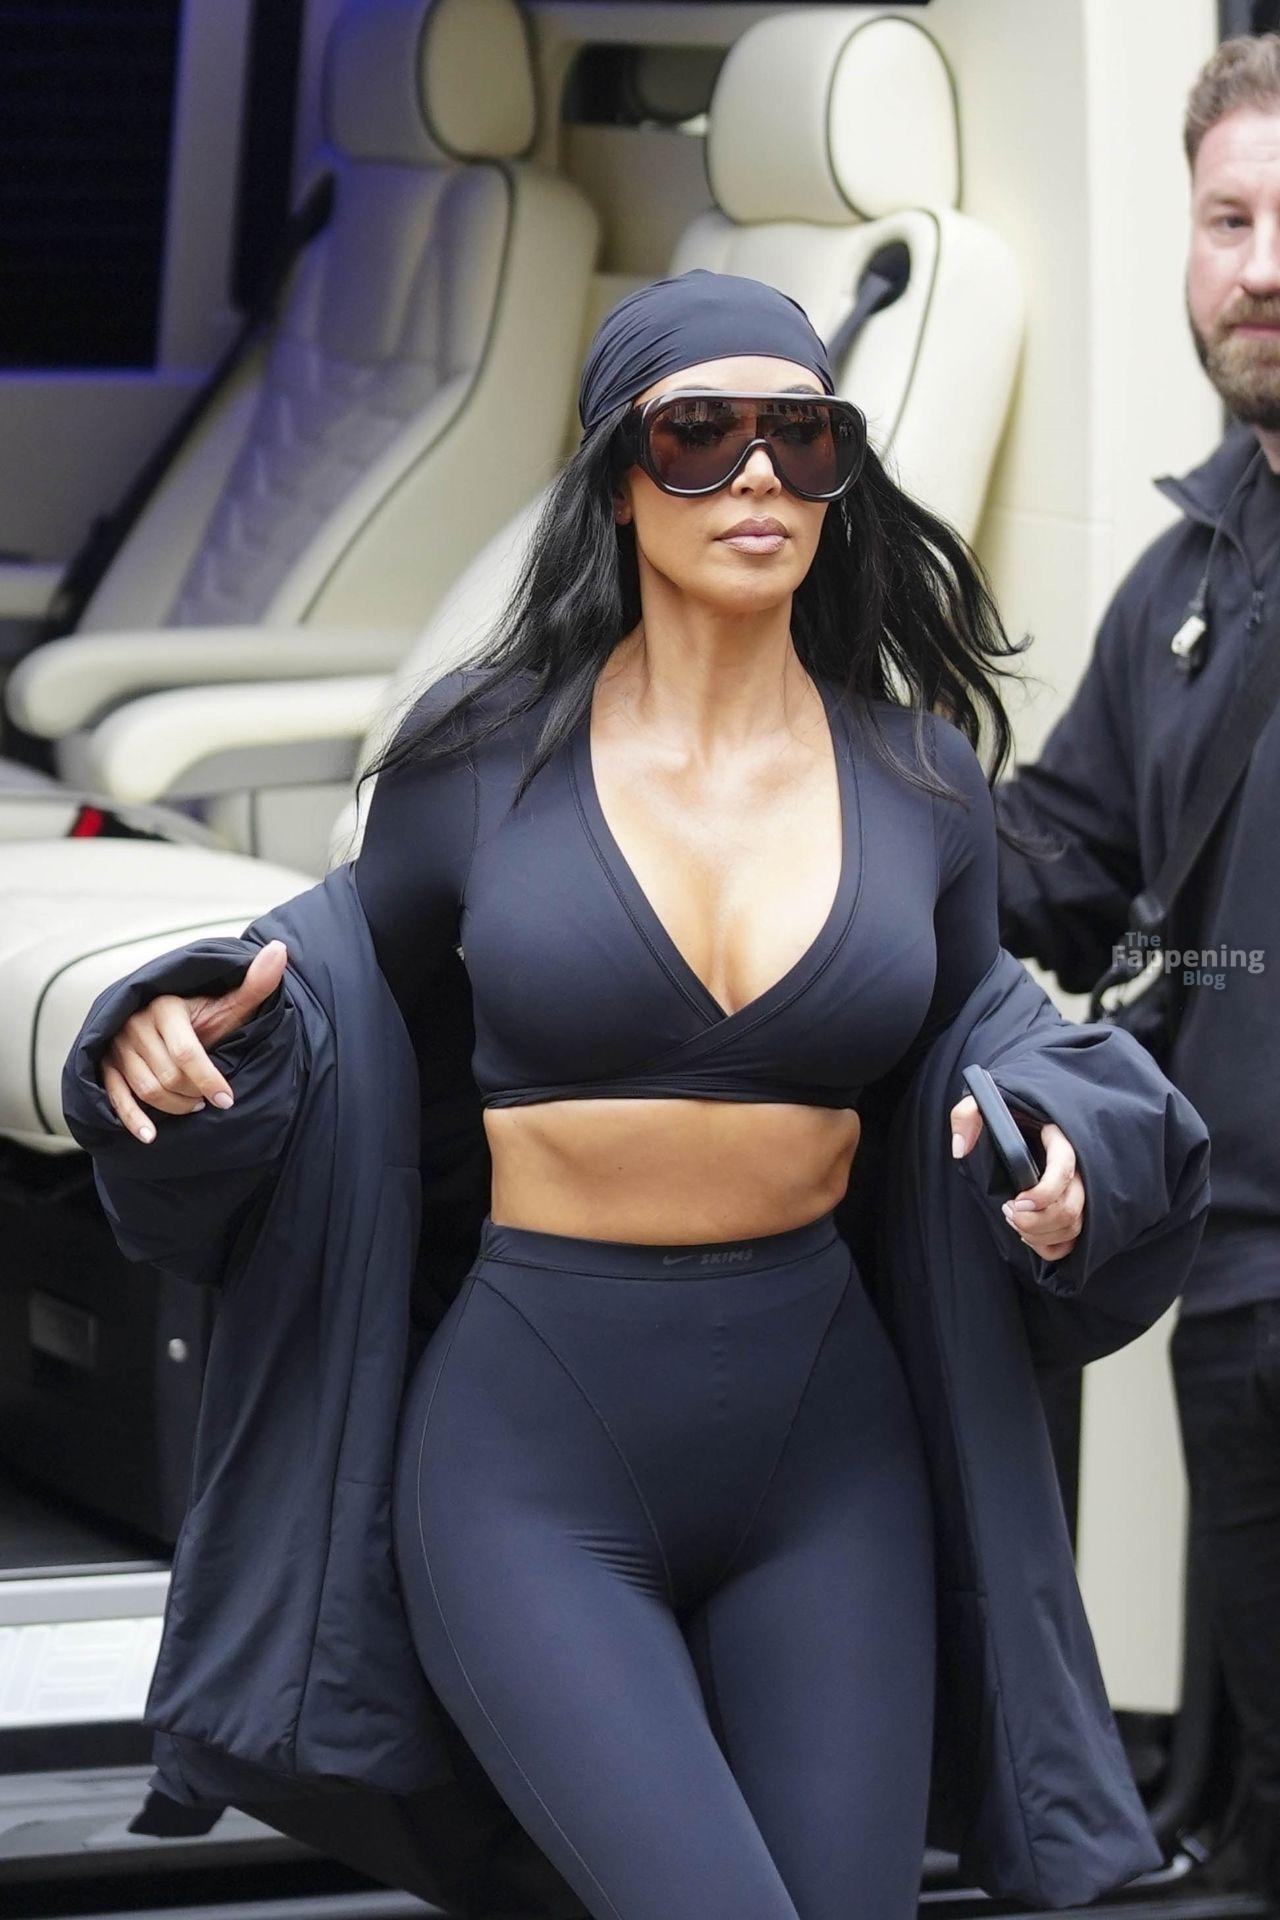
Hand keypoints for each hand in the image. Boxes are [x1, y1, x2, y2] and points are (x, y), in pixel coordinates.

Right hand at [99, 941, 288, 1145]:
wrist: (167, 1020)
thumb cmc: (205, 1016)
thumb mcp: (231, 1003)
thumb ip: (256, 982)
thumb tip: (280, 949)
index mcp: (164, 1006)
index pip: (187, 1053)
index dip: (210, 1080)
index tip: (229, 1100)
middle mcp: (136, 1023)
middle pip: (168, 1076)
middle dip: (194, 1095)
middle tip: (209, 1101)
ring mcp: (118, 1045)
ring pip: (147, 1089)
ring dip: (175, 1106)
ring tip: (193, 1106)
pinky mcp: (106, 1064)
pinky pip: (116, 1097)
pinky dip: (133, 1119)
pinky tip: (151, 1136)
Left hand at [949, 1094, 1085, 1261]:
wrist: (1023, 1124)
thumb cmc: (1007, 1115)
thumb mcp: (984, 1104)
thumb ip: (967, 1115)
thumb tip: (960, 1148)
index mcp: (1059, 1139)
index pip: (1064, 1169)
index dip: (1044, 1193)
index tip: (1016, 1201)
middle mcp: (1077, 1166)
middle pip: (1072, 1207)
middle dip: (1036, 1221)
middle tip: (1007, 1211)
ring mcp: (1078, 1190)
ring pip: (1073, 1226)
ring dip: (1040, 1233)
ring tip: (1013, 1219)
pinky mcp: (1072, 1210)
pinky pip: (1071, 1240)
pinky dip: (1049, 1246)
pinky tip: (1027, 1234)